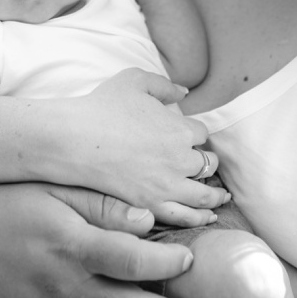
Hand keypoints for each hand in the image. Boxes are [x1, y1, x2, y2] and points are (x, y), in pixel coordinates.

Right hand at [50, 68, 227, 226]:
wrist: (75, 138)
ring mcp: (168, 185)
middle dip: (207, 162)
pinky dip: (200, 216)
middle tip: (205, 166)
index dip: (194, 135)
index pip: (201, 134)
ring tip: (221, 198)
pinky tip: (207, 217)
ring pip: (204, 194)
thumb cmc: (102, 106)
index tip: (187, 138)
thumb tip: (183, 92)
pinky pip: (185, 215)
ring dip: (216, 195)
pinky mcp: (151, 204)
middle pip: (207, 163)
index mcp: (181, 129)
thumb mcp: (135, 80)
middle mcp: (181, 159)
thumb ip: (164, 85)